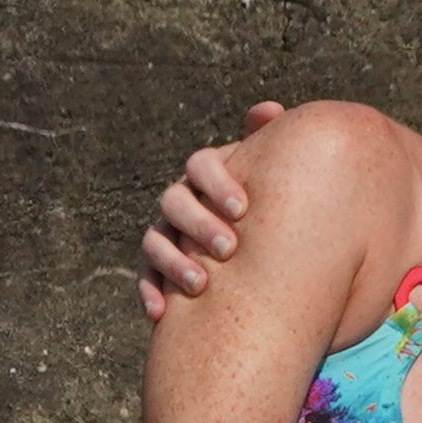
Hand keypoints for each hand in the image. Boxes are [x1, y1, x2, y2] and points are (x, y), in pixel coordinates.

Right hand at [133, 108, 286, 321]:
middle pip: (175, 201)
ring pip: (155, 240)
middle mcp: (182, 200)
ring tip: (200, 284)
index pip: (200, 165)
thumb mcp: (276, 179)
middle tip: (230, 248)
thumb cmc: (272, 208)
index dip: (217, 182)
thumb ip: (273, 146)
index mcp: (210, 175)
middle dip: (199, 223)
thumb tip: (268, 110)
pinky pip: (146, 277)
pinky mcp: (159, 269)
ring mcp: (167, 234)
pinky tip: (160, 312)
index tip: (243, 208)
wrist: (267, 256)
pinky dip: (149, 291)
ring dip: (173, 260)